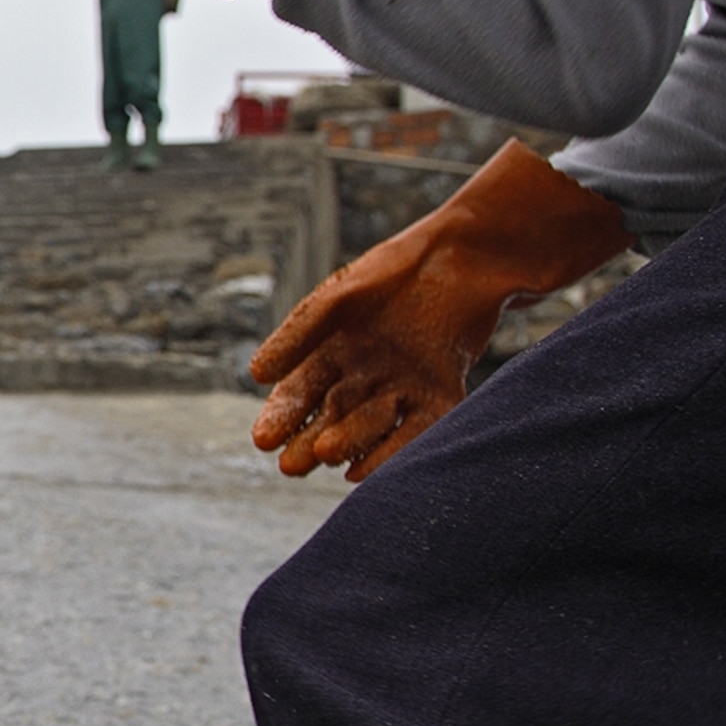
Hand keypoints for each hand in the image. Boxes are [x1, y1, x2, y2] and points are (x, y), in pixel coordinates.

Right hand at [249, 141, 630, 480]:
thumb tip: (255, 374)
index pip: (300, 390)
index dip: (282, 416)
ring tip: (323, 456)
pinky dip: (390, 450)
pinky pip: (415, 429)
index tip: (263, 440)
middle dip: (308, 441)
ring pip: (368, 423)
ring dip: (345, 443)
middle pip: (331, 415)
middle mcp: (365, 372)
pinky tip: (364, 470)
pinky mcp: (441, 394)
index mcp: (334, 347)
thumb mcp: (340, 298)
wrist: (469, 255)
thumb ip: (300, 333)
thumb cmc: (399, 269)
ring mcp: (403, 386)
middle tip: (289, 467)